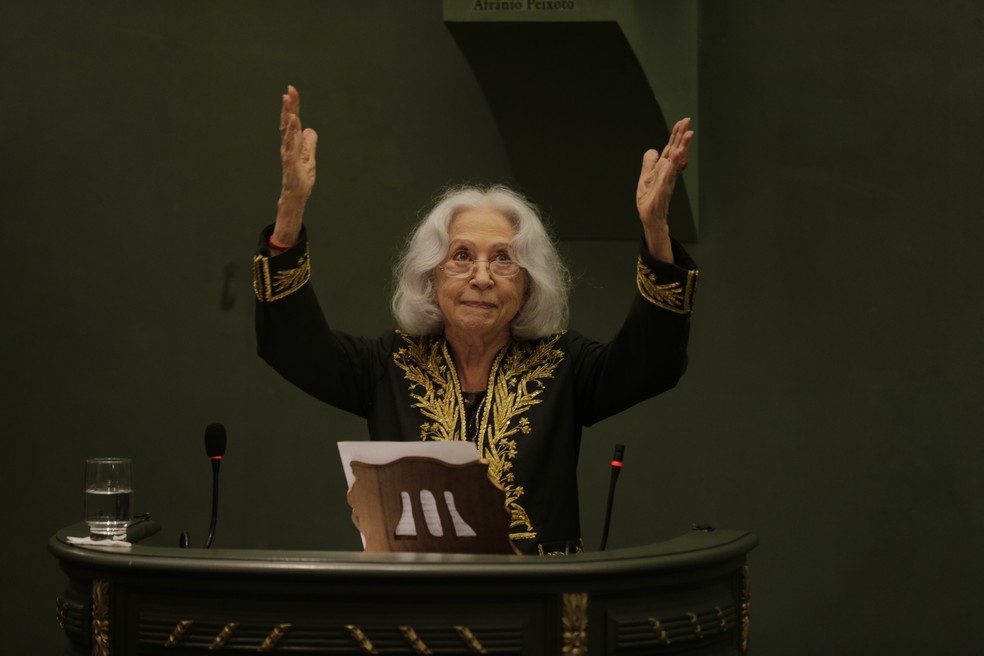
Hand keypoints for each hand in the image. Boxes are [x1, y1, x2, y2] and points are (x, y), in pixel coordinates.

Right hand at [272, 85, 317, 247]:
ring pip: (287, 131)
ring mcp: (289, 154)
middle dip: (289, 106)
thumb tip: (309, 131)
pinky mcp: (292, 163)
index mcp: (292, 144)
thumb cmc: (301, 180)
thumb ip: (309, 145)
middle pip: (288, 123)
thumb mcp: (310, 159)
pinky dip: (292, 133)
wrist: (297, 197)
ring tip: (288, 101)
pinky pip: (291, 145)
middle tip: (289, 90)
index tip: (292, 91)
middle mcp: (288, 146)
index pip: (292, 122)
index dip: (292, 107)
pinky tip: (293, 122)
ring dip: (288, 115)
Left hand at [636, 117, 692, 262]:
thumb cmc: (650, 200)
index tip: (683, 121)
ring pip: (676, 161)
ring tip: (687, 135)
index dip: (677, 134)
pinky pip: (668, 175)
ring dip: (682, 147)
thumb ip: (649, 163)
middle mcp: (668, 172)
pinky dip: (672, 166)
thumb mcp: (645, 177)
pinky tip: (676, 156)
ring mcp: (666, 180)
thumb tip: (652, 149)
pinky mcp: (662, 189)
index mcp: (664, 168)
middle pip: (676, 150)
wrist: (650, 218)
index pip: (671, 147)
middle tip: (688, 121)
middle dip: (682, 136)